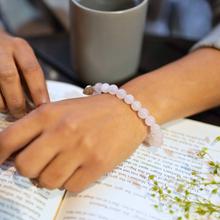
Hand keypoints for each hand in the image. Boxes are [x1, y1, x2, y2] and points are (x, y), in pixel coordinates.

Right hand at [0, 29, 48, 117]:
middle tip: (21, 114)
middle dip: (16, 99)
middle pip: (9, 76)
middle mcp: (2, 48)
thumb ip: (30, 78)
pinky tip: (1, 105)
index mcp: (20, 47)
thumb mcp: (24, 60)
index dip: (38, 91)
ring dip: (2, 102)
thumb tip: (38, 102)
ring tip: (8, 110)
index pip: (32, 70)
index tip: (42, 107)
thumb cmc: (10, 53)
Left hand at [0, 94, 146, 191]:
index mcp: (48, 114)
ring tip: (66, 164)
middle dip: (30, 170)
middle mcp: (62, 130)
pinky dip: (72, 181)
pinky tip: (82, 167)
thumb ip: (38, 126)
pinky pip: (71, 186)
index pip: (8, 139)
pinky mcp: (98, 164)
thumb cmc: (93, 111)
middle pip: (25, 167)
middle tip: (42, 164)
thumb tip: (15, 151)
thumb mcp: (62, 109)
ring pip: (47, 181)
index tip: (1, 162)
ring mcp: (81, 148)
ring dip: (53, 177)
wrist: (128, 109)